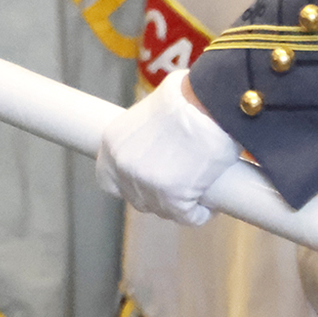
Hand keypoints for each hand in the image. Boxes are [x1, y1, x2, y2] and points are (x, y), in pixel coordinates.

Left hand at [95, 70, 239, 225]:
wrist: (209, 105)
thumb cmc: (187, 99)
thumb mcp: (151, 111)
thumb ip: (144, 135)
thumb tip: (158, 144)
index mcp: (113, 143)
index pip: (108, 180)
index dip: (126, 185)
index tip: (146, 182)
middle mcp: (124, 167)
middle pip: (136, 198)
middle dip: (157, 196)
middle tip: (178, 185)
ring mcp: (146, 185)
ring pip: (163, 210)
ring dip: (180, 206)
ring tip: (198, 191)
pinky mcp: (173, 199)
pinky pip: (188, 217)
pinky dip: (200, 214)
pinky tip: (209, 206)